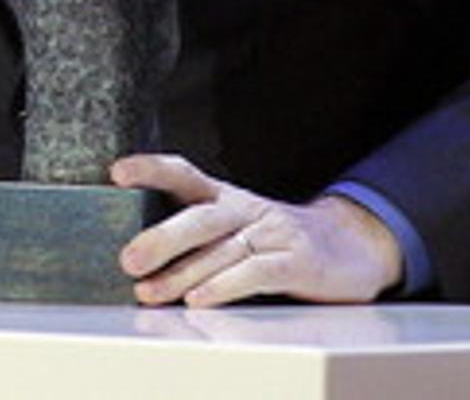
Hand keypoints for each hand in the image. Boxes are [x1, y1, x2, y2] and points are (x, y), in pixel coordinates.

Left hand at [112, 153, 402, 306]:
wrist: (352, 246)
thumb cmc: (279, 241)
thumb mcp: (238, 227)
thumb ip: (198, 237)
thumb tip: (139, 255)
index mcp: (228, 197)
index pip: (185, 173)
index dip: (151, 168)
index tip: (117, 171)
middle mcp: (247, 209)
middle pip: (200, 217)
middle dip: (161, 238)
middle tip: (129, 259)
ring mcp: (274, 233)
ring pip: (222, 249)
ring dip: (182, 273)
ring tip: (151, 291)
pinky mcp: (297, 261)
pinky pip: (257, 273)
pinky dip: (226, 286)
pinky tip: (201, 299)